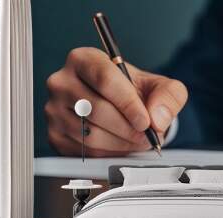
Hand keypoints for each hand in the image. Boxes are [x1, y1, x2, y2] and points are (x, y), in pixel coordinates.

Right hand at [45, 47, 187, 156]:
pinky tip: (122, 145)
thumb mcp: (160, 86)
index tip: (146, 121)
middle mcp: (62, 82)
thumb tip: (157, 119)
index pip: (105, 80)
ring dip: (122, 144)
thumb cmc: (136, 92)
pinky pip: (85, 152)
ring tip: (138, 140)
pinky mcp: (55, 135)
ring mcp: (54, 110)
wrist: (121, 107)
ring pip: (91, 135)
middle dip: (129, 129)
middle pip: (97, 110)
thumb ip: (168, 96)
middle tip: (147, 136)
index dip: (128, 104)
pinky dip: (109, 154)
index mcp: (84, 59)